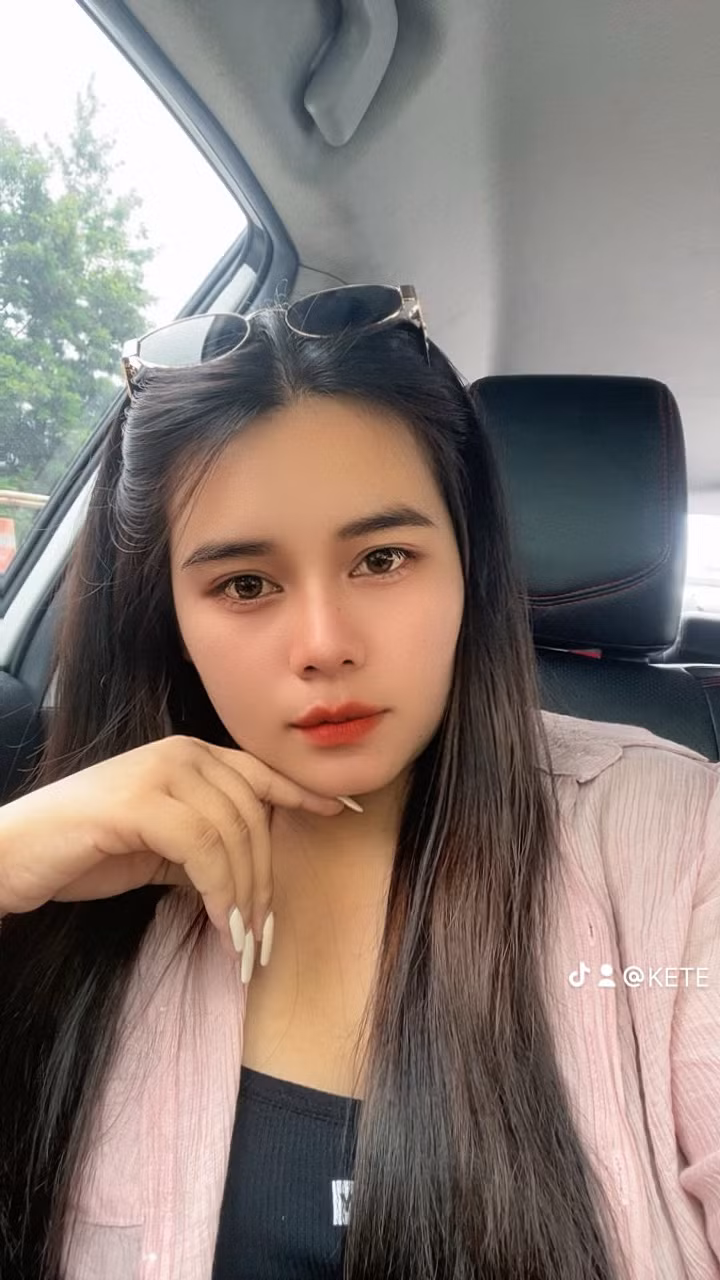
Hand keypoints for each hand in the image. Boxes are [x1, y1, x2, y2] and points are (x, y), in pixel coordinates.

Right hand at [0, 735, 344, 965]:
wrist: (14, 855)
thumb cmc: (84, 853)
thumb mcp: (159, 848)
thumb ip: (204, 847)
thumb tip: (248, 877)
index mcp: (189, 756)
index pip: (260, 773)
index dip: (302, 793)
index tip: (342, 813)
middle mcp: (181, 753)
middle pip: (254, 814)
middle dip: (265, 879)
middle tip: (261, 935)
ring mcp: (159, 771)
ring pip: (234, 833)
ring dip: (245, 894)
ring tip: (240, 941)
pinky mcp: (139, 800)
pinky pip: (203, 848)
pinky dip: (219, 890)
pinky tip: (218, 923)